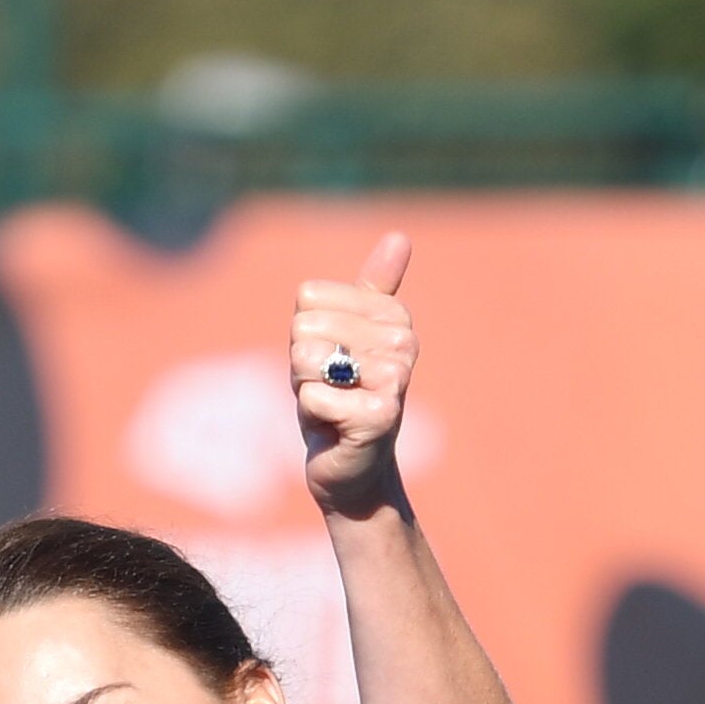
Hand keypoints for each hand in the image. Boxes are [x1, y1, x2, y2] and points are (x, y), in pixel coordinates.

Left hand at [294, 231, 417, 520]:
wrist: (353, 467)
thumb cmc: (342, 396)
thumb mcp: (345, 334)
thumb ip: (372, 287)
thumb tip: (401, 236)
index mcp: (392, 314)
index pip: (309, 297)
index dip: (305, 333)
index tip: (330, 361)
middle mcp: (402, 341)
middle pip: (304, 327)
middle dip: (303, 365)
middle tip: (328, 389)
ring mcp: (395, 379)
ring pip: (306, 359)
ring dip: (306, 391)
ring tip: (331, 406)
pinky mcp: (380, 416)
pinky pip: (313, 397)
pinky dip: (312, 418)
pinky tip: (334, 429)